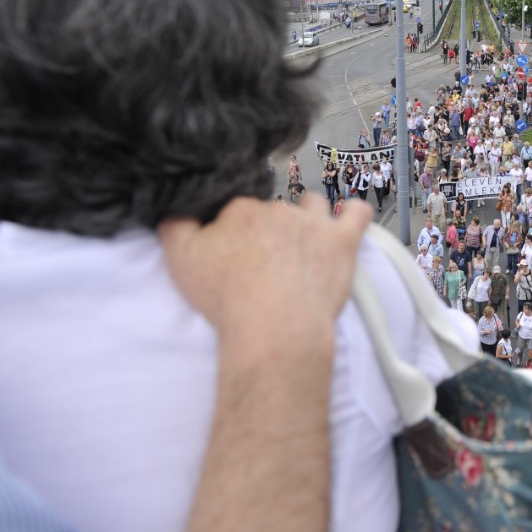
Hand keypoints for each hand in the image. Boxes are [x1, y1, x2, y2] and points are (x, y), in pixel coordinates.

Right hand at [159, 195, 372, 359]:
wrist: (274, 326)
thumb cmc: (226, 298)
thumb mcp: (180, 260)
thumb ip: (174, 226)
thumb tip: (177, 207)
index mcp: (239, 210)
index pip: (236, 208)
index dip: (234, 229)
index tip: (234, 251)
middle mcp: (278, 209)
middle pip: (273, 209)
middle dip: (269, 227)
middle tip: (265, 258)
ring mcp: (314, 223)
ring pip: (313, 205)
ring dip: (309, 215)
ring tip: (303, 238)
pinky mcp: (342, 242)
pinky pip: (357, 214)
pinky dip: (354, 214)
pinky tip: (350, 217)